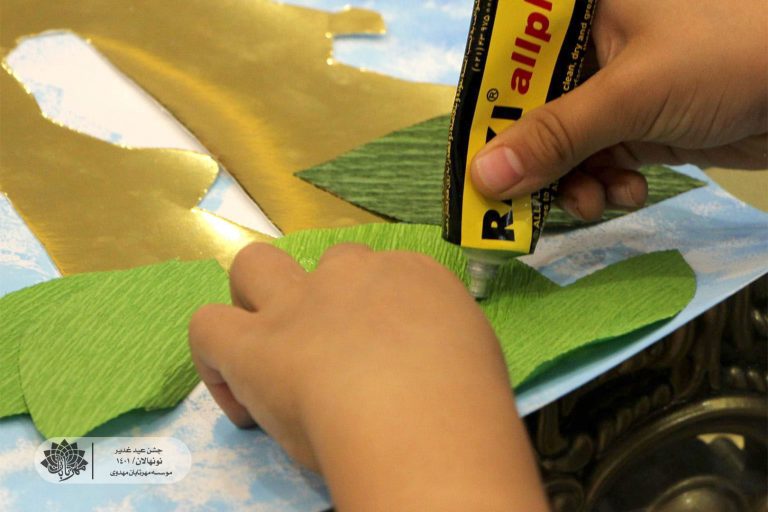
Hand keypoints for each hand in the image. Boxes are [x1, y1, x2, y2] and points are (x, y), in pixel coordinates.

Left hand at [189, 243, 548, 510]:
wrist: (420, 417)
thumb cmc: (465, 397)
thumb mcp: (473, 353)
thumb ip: (439, 342)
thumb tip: (423, 360)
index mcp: (410, 276)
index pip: (387, 274)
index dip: (379, 315)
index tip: (383, 358)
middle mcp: (350, 277)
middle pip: (325, 260)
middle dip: (326, 292)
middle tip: (332, 344)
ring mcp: (297, 305)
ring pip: (253, 265)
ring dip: (254, 300)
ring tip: (266, 349)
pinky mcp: (252, 345)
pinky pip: (207, 328)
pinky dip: (216, 364)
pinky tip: (243, 402)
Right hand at [471, 0, 767, 220]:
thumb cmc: (726, 59)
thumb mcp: (631, 95)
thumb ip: (554, 137)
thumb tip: (483, 177)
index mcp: (579, 11)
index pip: (508, 59)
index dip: (487, 110)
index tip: (475, 159)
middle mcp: (589, 46)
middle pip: (531, 109)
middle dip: (533, 160)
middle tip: (519, 203)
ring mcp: (613, 88)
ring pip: (562, 144)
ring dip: (571, 181)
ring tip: (591, 202)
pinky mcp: (636, 125)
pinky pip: (596, 160)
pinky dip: (604, 184)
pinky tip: (627, 191)